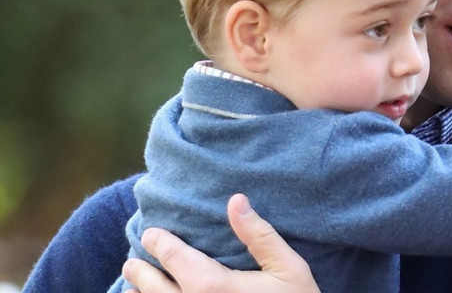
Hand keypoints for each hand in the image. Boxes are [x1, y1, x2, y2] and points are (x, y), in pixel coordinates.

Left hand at [123, 194, 320, 292]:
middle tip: (132, 262)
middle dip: (141, 272)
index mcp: (213, 285)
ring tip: (131, 287)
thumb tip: (236, 200)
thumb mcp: (287, 267)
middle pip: (154, 287)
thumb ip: (259, 235)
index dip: (159, 242)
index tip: (150, 234)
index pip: (174, 257)